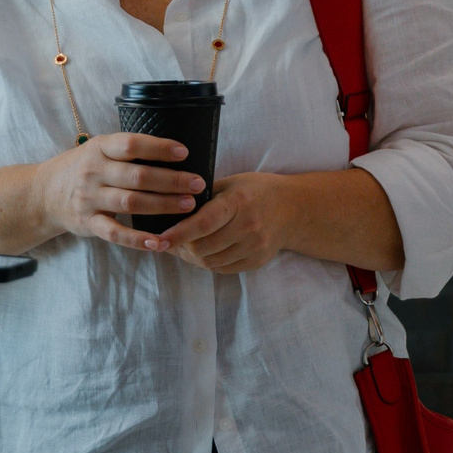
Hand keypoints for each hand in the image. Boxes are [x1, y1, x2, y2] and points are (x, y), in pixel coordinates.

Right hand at [33, 133, 205, 251]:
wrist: (43, 193)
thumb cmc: (82, 168)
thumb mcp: (98, 150)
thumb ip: (126, 151)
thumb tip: (174, 152)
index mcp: (99, 148)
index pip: (131, 145)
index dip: (159, 148)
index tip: (185, 153)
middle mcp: (93, 172)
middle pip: (138, 176)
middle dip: (172, 180)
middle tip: (198, 184)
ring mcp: (90, 198)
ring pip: (131, 202)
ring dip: (163, 205)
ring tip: (189, 206)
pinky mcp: (88, 223)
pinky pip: (115, 233)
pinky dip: (138, 239)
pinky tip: (158, 242)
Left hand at [158, 171, 288, 274]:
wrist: (293, 208)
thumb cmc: (255, 190)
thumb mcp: (230, 183)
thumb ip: (203, 196)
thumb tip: (169, 210)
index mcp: (238, 201)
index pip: (203, 222)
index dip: (179, 233)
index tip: (159, 239)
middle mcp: (249, 226)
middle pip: (204, 246)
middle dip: (180, 246)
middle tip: (166, 241)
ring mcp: (255, 246)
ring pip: (211, 261)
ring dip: (191, 257)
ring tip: (181, 247)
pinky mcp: (258, 260)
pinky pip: (223, 268)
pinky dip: (207, 262)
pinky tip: (200, 253)